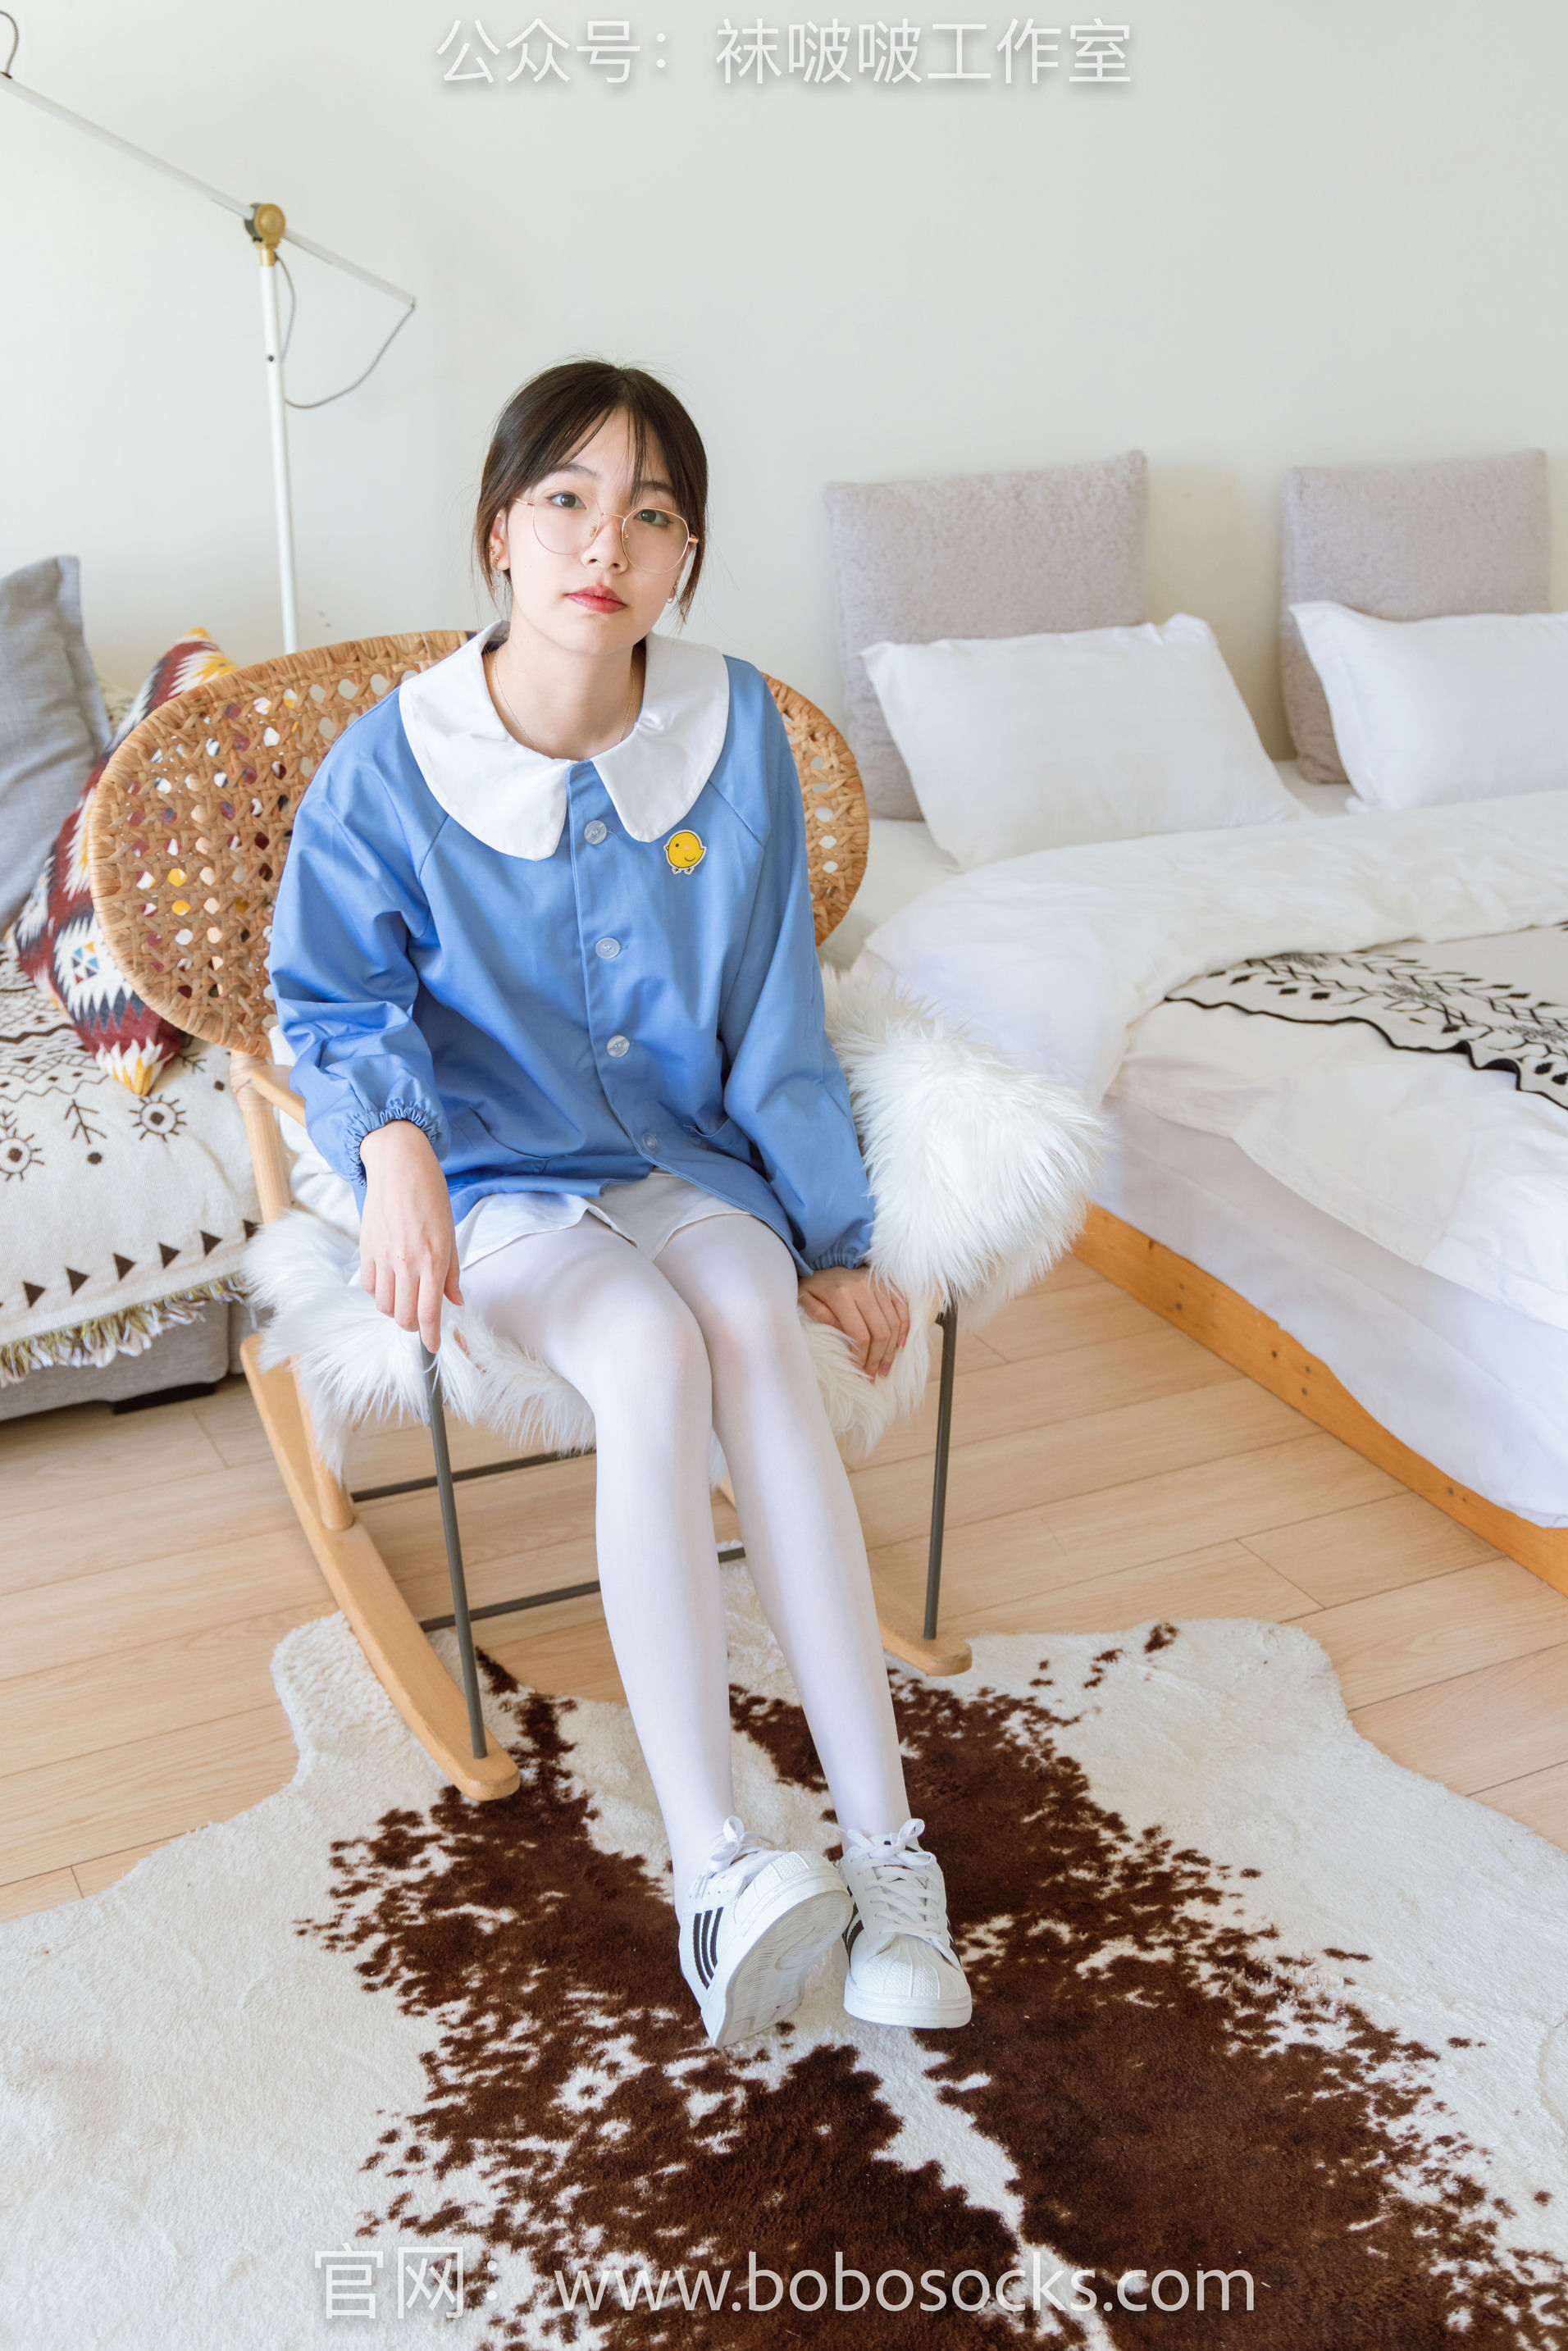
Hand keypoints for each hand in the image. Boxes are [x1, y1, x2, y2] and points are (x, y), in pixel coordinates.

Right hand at [357, 1120, 462, 1354]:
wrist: (400, 1165)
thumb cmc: (431, 1194)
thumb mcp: (451, 1234)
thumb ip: (452, 1272)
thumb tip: (454, 1302)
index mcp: (433, 1259)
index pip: (429, 1313)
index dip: (431, 1337)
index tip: (434, 1347)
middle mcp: (407, 1262)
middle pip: (403, 1316)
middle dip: (413, 1327)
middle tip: (420, 1321)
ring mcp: (383, 1257)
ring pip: (384, 1305)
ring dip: (395, 1310)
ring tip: (405, 1300)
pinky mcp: (366, 1248)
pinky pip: (368, 1286)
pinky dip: (378, 1293)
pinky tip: (389, 1284)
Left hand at [798, 1264, 908, 1378]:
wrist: (825, 1256)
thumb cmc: (814, 1283)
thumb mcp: (805, 1297)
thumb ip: (819, 1315)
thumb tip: (841, 1333)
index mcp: (841, 1294)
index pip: (859, 1334)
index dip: (862, 1357)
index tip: (859, 1370)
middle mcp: (863, 1288)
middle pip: (880, 1332)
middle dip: (878, 1358)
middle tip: (874, 1374)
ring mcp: (878, 1285)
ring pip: (894, 1323)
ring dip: (891, 1349)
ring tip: (885, 1367)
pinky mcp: (887, 1284)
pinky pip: (902, 1308)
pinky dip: (904, 1328)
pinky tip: (900, 1346)